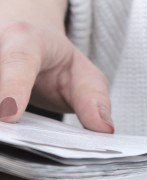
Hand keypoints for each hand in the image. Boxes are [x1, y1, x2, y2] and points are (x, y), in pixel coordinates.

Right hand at [0, 0, 113, 131]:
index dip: (12, 88)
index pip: (18, 62)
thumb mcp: (81, 72)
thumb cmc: (53, 61)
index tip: (9, 116)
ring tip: (7, 143)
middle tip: (8, 141)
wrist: (21, 36)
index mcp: (25, 40)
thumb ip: (93, 99)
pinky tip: (2, 140)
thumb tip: (104, 131)